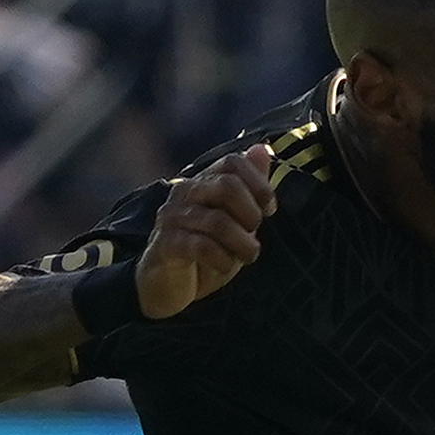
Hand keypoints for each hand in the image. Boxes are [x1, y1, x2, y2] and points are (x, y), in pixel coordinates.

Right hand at [137, 145, 273, 320]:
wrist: (165, 286)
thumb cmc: (204, 252)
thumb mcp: (233, 221)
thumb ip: (247, 188)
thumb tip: (262, 148)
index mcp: (201, 182)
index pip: (233, 162)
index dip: (259, 184)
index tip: (269, 210)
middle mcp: (184, 192)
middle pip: (227, 186)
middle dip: (250, 213)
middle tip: (255, 234)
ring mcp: (172, 217)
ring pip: (218, 222)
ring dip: (242, 244)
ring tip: (247, 256)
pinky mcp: (166, 244)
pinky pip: (202, 246)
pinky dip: (222, 259)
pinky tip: (225, 266)